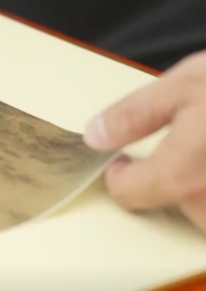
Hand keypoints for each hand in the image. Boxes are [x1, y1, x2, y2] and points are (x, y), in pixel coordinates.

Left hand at [83, 50, 205, 229]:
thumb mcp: (187, 85)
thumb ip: (137, 114)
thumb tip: (95, 135)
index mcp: (184, 175)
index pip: (130, 195)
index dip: (121, 175)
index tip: (123, 159)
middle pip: (175, 205)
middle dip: (171, 179)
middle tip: (185, 144)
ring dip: (202, 186)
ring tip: (204, 146)